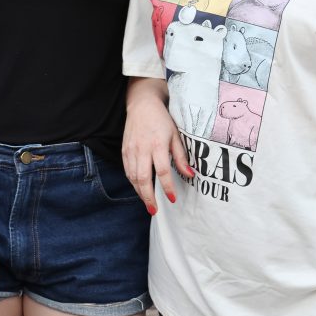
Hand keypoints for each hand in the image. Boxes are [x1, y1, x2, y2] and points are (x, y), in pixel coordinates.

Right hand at [122, 84, 192, 214]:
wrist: (142, 104)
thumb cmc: (162, 119)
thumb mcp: (176, 135)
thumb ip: (181, 157)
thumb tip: (190, 175)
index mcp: (157, 144)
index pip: (162, 171)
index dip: (167, 187)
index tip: (172, 199)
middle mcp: (142, 149)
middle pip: (143, 179)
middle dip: (148, 197)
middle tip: (155, 211)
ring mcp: (131, 150)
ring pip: (133, 177)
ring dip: (140, 193)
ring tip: (148, 204)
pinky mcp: (124, 150)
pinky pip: (127, 171)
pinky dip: (133, 183)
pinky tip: (140, 189)